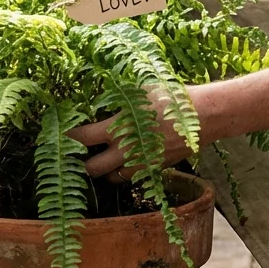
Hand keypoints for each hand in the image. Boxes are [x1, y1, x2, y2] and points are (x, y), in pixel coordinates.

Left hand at [68, 87, 214, 182]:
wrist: (205, 115)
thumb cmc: (171, 95)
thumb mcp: (141, 89)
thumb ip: (118, 97)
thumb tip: (98, 95)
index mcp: (119, 127)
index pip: (82, 139)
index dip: (69, 139)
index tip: (63, 135)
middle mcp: (126, 151)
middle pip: (92, 169)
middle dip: (82, 164)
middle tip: (78, 155)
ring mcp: (142, 164)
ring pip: (113, 178)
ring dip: (105, 170)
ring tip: (102, 159)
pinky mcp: (155, 169)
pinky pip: (133, 177)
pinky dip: (126, 171)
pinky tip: (126, 159)